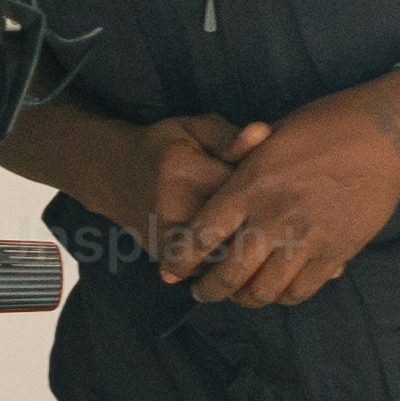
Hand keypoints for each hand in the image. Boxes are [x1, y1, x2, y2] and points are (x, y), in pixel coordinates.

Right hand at [80, 109, 269, 277]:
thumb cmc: (164, 146)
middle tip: (285, 224)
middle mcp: (174, 210)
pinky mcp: (164, 259)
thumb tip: (262, 134)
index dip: (271, 193)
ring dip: (250, 256)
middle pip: (237, 232)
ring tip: (271, 243)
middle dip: (266, 231)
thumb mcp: (194, 128)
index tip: (283, 190)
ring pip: (224, 260)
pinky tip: (246, 256)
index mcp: (186, 172)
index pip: (242, 190)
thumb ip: (229, 135)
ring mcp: (167, 239)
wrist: (114, 174)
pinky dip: (230, 267)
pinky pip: (208, 272)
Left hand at [172, 83, 399, 309]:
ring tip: (240, 295)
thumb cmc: (327, 123)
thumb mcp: (273, 135)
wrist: (386, 132)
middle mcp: (272, 217)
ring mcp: (306, 238)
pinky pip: (302, 290)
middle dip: (207, 290)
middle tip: (201, 292)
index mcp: (250, 185)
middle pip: (228, 274)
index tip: (170, 272)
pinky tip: (279, 289)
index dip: (180, 259)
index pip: (201, 234)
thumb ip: (244, 162)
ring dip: (246, 298)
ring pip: (264, 290)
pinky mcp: (336, 252)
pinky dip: (285, 296)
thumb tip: (223, 181)